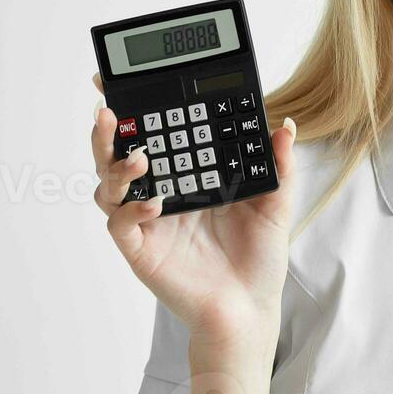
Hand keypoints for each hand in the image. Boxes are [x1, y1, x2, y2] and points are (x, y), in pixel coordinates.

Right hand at [90, 72, 297, 350]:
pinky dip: (131, 210)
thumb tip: (286, 124)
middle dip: (106, 132)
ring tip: (138, 157)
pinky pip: (121, 225)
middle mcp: (160, 195)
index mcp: (187, 177)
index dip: (135, 113)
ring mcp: (145, 223)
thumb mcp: (275, 204)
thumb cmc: (258, 258)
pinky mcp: (140, 250)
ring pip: (109, 186)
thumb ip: (277, 163)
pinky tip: (154, 203)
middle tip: (108, 109)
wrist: (251, 309)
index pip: (153, 137)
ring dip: (116, 167)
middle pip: (117, 156)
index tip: (122, 84)